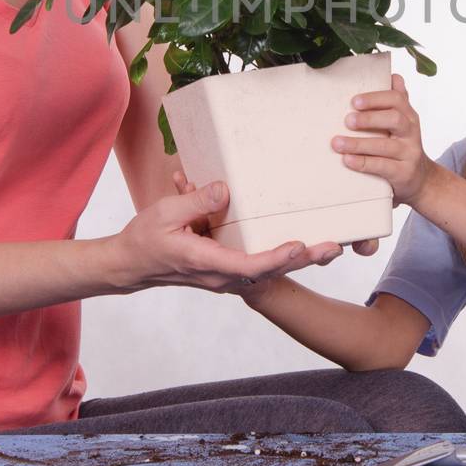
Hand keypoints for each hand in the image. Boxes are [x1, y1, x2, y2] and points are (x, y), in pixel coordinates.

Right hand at [111, 172, 342, 294]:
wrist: (131, 266)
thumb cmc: (145, 239)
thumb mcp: (165, 213)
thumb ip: (196, 201)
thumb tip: (224, 189)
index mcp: (206, 262)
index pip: (249, 265)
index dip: (276, 257)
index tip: (299, 246)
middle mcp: (221, 275)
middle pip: (270, 272)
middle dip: (304, 261)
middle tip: (335, 248)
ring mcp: (225, 275)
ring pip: (269, 271)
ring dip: (299, 261)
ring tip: (330, 247)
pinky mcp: (226, 268)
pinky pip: (258, 265)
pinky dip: (280, 257)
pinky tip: (301, 245)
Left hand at [331, 74, 437, 205]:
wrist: (421, 180)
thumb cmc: (403, 146)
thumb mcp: (405, 123)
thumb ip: (399, 101)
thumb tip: (393, 75)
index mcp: (409, 116)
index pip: (397, 100)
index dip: (376, 98)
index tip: (354, 101)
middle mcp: (412, 133)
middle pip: (395, 119)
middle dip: (369, 118)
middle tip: (347, 120)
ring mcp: (409, 154)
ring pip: (385, 146)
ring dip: (358, 144)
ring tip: (337, 143)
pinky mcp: (404, 173)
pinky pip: (383, 167)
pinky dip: (363, 163)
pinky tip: (347, 160)